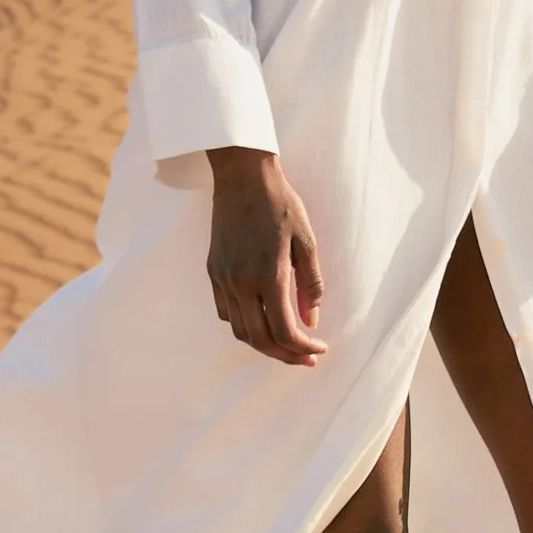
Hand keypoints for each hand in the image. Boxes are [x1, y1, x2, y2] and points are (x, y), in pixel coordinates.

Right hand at [205, 146, 325, 365]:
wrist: (242, 176)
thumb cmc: (280, 204)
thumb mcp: (306, 241)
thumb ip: (311, 284)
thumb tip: (311, 320)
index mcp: (267, 275)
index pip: (284, 331)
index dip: (303, 347)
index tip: (320, 348)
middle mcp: (240, 282)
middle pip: (260, 339)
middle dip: (286, 354)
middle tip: (306, 357)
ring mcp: (223, 278)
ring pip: (240, 330)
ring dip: (264, 344)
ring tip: (285, 344)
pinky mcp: (213, 270)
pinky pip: (225, 312)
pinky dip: (244, 325)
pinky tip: (261, 319)